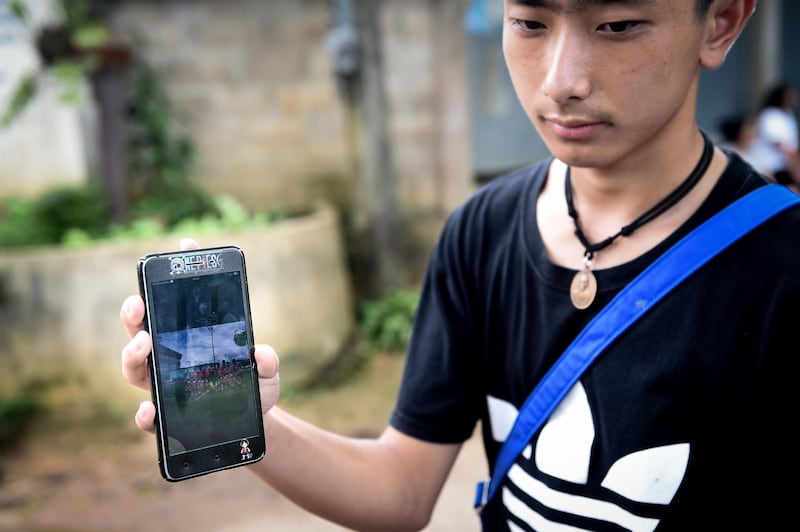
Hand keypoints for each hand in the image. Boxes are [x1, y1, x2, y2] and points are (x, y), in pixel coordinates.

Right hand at [119, 238, 280, 431]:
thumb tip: (261, 352)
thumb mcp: (267, 371)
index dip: (178, 274)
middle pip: (139, 329)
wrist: (252, 426)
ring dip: (132, 352)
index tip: (185, 246)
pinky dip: (144, 414)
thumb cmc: (254, 389)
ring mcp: (164, 386)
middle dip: (134, 313)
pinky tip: (150, 410)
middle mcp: (170, 357)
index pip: (176, 303)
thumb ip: (267, 361)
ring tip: (144, 343)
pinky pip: (147, 416)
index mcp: (190, 338)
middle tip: (139, 303)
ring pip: (133, 366)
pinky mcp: (165, 419)